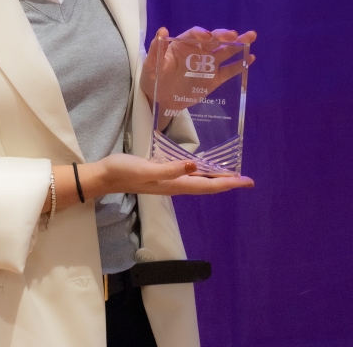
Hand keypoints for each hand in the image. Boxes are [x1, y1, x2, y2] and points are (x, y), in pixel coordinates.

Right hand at [82, 153, 253, 196]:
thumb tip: (195, 166)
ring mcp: (170, 181)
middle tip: (246, 179)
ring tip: (231, 174)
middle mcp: (176, 185)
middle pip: (208, 185)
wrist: (105, 176)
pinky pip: (190, 176)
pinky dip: (202, 172)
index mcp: (176, 185)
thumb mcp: (146, 169)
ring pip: (200, 182)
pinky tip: (202, 167)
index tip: (247, 181)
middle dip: (228, 182)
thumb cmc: (124, 171)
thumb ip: (170, 169)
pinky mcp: (164, 174)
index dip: (228, 183)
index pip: (208, 185)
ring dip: (216, 179)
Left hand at [140, 27, 256, 129]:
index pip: (194, 35)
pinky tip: (250, 58)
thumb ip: (156, 49)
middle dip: (224, 35)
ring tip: (251, 37)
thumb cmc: (153, 79)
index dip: (201, 34)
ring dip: (238, 44)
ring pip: (225, 51)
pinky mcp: (213, 79)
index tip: (207, 37)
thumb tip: (162, 30)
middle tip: (234, 35)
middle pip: (214, 39)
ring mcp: (207, 65)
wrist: (160, 101)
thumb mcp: (151, 65)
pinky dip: (239, 65)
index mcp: (183, 44)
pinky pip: (228, 70)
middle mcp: (198, 51)